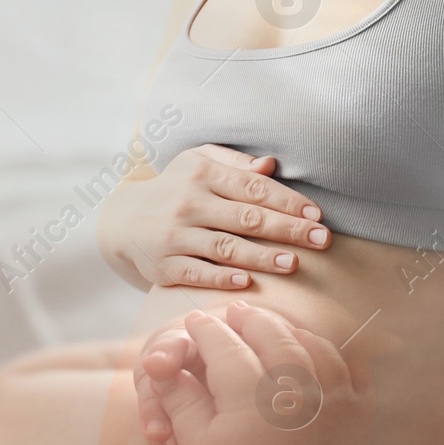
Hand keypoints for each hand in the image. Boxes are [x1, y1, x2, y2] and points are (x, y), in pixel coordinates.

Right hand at [98, 144, 328, 289]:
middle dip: (287, 229)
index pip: (253, 188)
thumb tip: (272, 166)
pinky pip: (196, 273)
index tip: (317, 214)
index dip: (287, 201)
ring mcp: (174, 236)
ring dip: (262, 256)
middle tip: (321, 240)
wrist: (122, 219)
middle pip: (246, 218)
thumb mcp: (199, 163)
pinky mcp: (164, 266)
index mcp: (202, 174)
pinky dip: (221, 278)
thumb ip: (236, 165)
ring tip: (294, 264)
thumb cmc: (175, 187)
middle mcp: (188, 203)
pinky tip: (247, 281)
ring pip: (225, 248)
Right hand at [134, 302, 364, 444]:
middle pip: (271, 336)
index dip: (207, 331)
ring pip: (311, 346)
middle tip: (234, 314)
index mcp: (251, 398)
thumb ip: (179, 394)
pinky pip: (345, 371)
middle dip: (248, 321)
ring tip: (269, 327)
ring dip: (287, 331)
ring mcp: (332, 404)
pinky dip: (326, 354)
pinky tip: (309, 350)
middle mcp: (297, 394)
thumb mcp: (192, 442)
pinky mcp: (356, 418)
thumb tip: (163, 359)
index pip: (224, 346)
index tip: (198, 322)